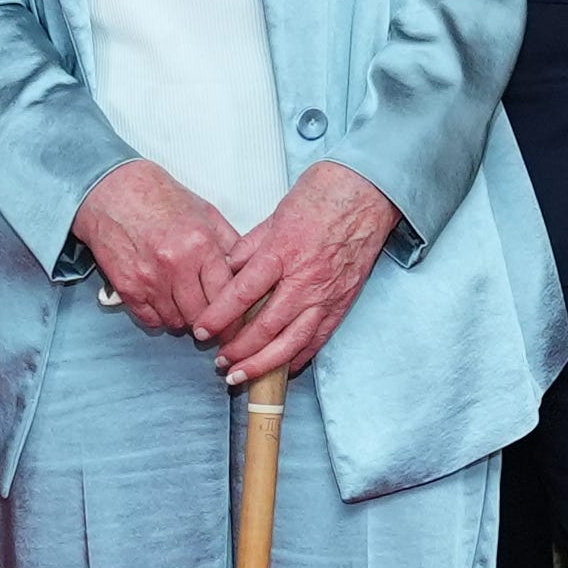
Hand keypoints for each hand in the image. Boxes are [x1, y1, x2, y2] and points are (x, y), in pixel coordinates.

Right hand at [72, 161, 235, 338]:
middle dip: (210, 322)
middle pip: (202, 316)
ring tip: (187, 305)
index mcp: (200, 244)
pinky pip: (151, 320)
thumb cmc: (160, 198)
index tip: (236, 325)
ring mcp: (149, 278)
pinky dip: (160, 316)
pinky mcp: (127, 288)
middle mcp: (176, 265)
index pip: (226, 295)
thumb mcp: (206, 213)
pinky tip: (164, 302)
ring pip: (177, 321)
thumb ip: (232, 244)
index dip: (234, 316)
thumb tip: (250, 273)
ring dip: (185, 318)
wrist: (112, 190)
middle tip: (213, 321)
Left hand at [196, 162, 404, 383]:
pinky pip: (318, 338)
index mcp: (282, 253)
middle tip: (219, 361)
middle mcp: (304, 279)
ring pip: (291, 342)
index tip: (202, 329)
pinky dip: (299, 357)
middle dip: (238, 350)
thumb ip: (249, 249)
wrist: (365, 193)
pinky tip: (282, 369)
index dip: (218, 316)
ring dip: (264, 364)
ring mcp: (326, 295)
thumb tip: (227, 271)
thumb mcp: (273, 217)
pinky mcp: (343, 302)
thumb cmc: (322, 197)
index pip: (241, 294)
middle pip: (265, 327)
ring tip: (242, 374)